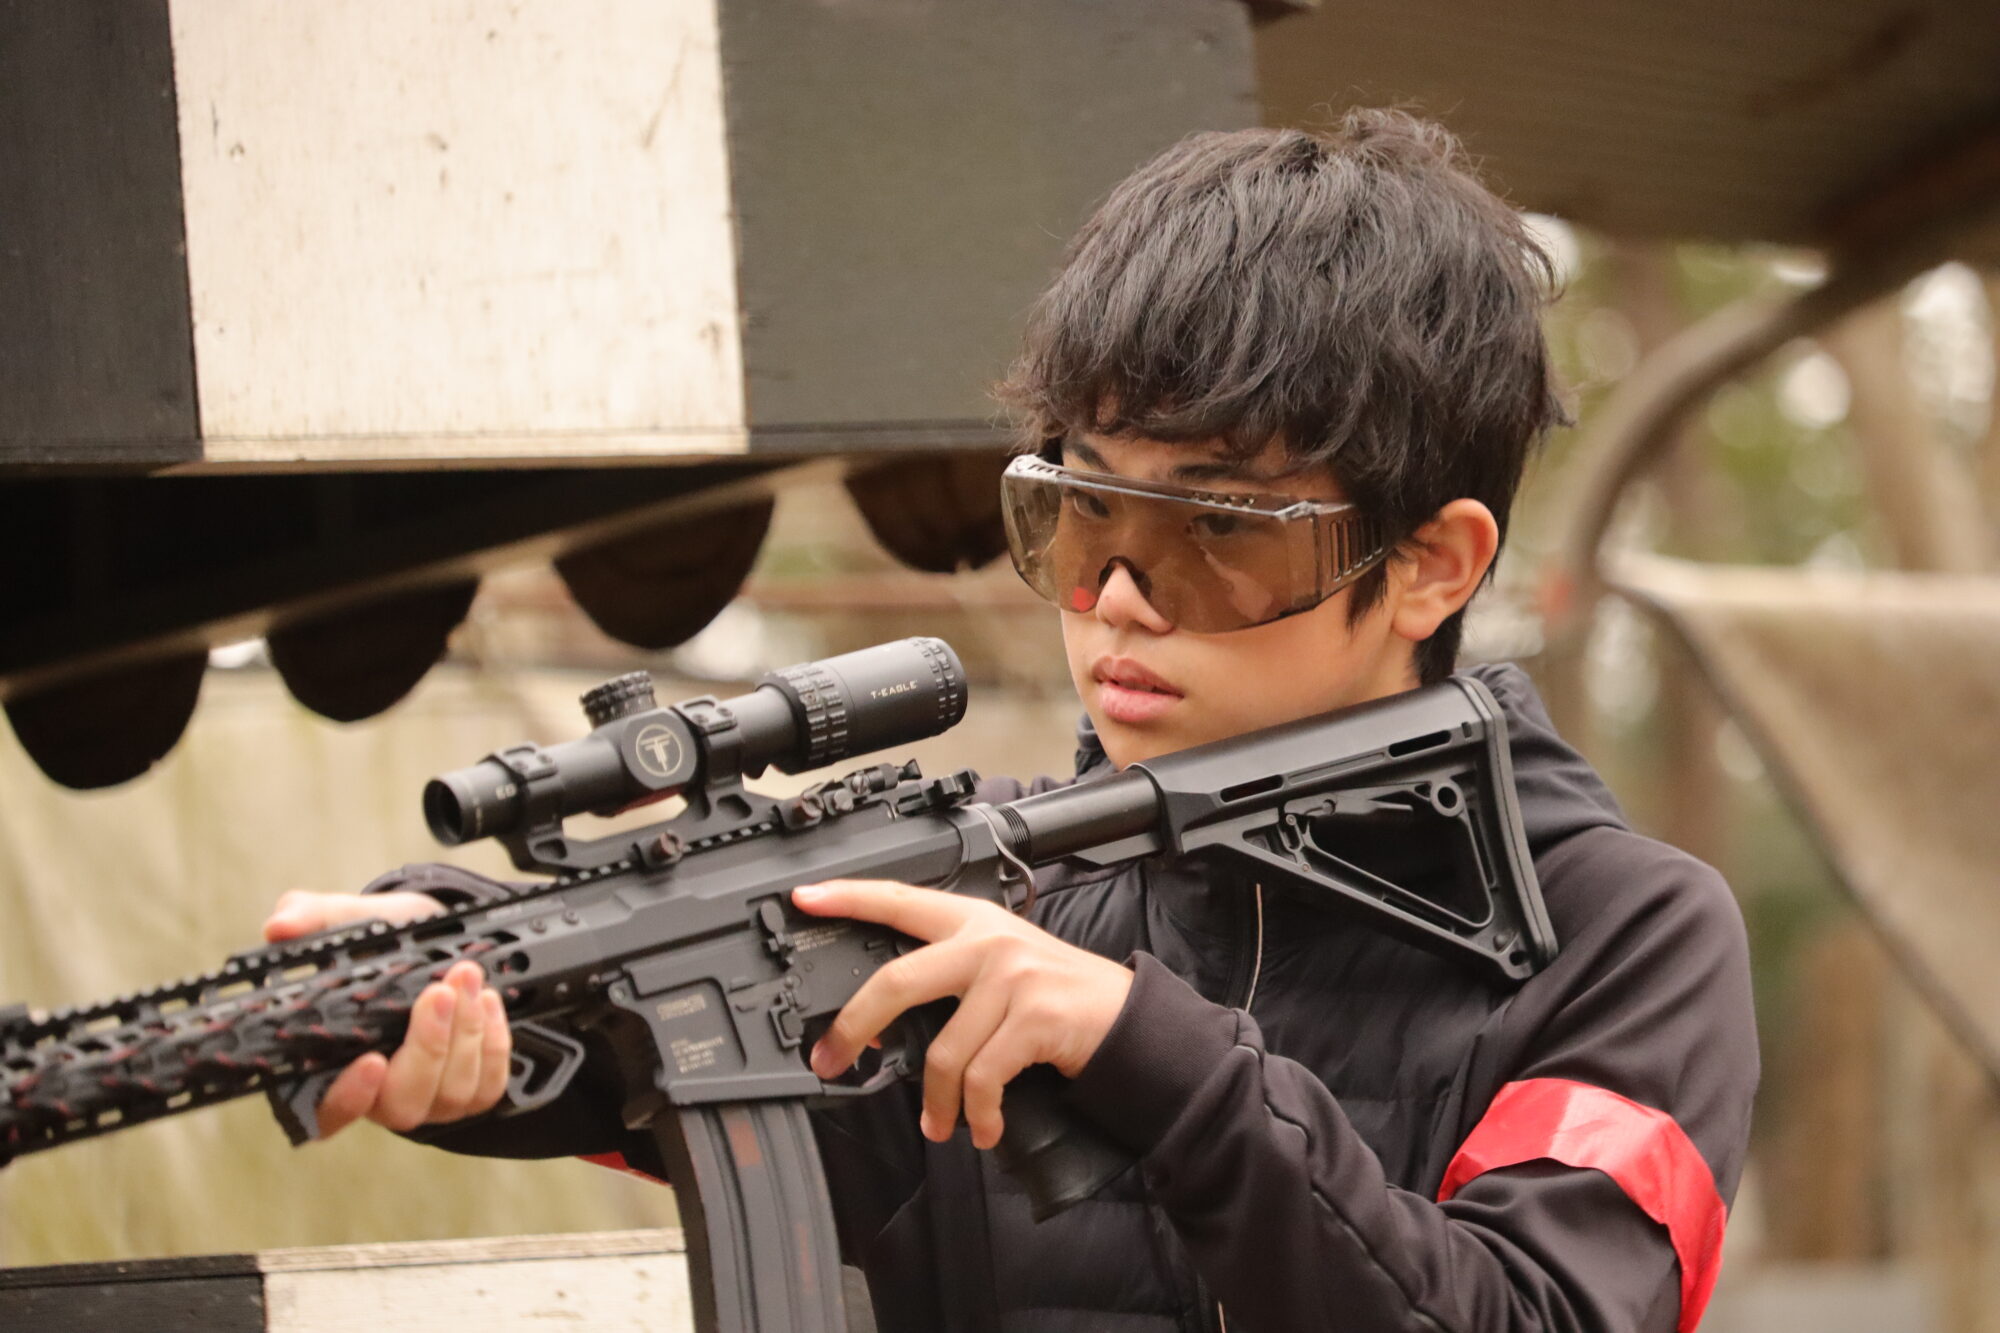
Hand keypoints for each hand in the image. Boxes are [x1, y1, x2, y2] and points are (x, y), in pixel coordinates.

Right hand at [262, 890, 512, 1137]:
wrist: (440, 941)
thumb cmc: (387, 942)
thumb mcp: (352, 920)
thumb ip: (314, 918)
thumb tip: (279, 926)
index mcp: (332, 1066)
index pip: (327, 1112)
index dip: (348, 1098)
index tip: (372, 1062)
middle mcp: (380, 1093)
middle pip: (403, 1102)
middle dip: (428, 1046)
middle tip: (438, 992)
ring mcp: (429, 1097)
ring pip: (451, 1093)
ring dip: (466, 1034)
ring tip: (467, 979)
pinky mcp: (471, 1090)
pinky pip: (488, 1087)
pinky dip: (494, 1045)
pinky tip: (488, 1002)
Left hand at [792, 880, 1132, 1150]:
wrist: (1127, 1019)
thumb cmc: (1056, 999)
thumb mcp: (1001, 967)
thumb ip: (949, 973)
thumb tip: (882, 1018)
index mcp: (972, 921)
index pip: (899, 900)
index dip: (849, 897)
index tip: (805, 898)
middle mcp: (988, 941)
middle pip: (897, 980)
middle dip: (853, 1027)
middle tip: (831, 1059)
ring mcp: (1012, 976)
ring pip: (943, 1051)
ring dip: (937, 1102)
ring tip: (941, 1124)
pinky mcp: (1034, 1016)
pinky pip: (982, 1078)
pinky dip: (977, 1114)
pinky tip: (982, 1127)